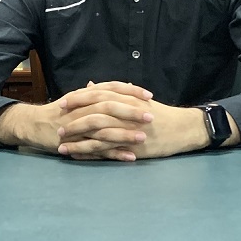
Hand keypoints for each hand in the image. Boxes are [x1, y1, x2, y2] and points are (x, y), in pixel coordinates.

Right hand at [0, 81, 154, 160]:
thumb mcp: (77, 99)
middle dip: (131, 112)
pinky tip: (130, 156)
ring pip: (104, 129)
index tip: (149, 95)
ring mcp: (78, 127)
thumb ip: (97, 93)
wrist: (34, 125)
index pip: (111, 89)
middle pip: (109, 107)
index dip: (131, 91)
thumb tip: (119, 86)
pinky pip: (97, 149)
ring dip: (124, 134)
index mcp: (84, 96)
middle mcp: (81, 109)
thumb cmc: (58, 112)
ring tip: (143, 138)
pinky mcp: (75, 144)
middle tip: (150, 116)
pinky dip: (114, 153)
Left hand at [60, 95, 235, 160]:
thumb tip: (90, 85)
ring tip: (61, 145)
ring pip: (97, 135)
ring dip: (77, 141)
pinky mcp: (131, 147)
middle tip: (58, 126)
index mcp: (126, 98)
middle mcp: (126, 113)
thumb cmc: (159, 114)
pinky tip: (77, 156)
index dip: (78, 99)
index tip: (63, 102)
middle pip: (94, 114)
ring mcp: (128, 131)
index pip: (97, 95)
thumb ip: (112, 91)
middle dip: (73, 121)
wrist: (183, 129)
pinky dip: (89, 153)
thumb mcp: (137, 99)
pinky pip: (106, 151)